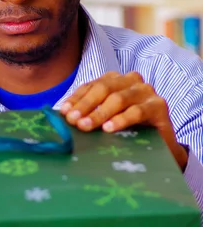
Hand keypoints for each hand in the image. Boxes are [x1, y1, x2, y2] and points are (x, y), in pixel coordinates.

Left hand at [60, 71, 187, 170]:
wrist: (161, 146)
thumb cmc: (130, 129)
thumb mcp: (107, 119)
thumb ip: (90, 114)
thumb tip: (64, 118)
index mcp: (116, 80)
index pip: (92, 86)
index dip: (77, 98)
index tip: (64, 112)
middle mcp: (130, 80)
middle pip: (103, 88)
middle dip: (86, 105)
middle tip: (73, 120)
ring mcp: (146, 91)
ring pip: (118, 98)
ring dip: (99, 113)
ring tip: (86, 126)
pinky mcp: (159, 105)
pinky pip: (137, 111)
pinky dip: (121, 120)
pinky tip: (109, 128)